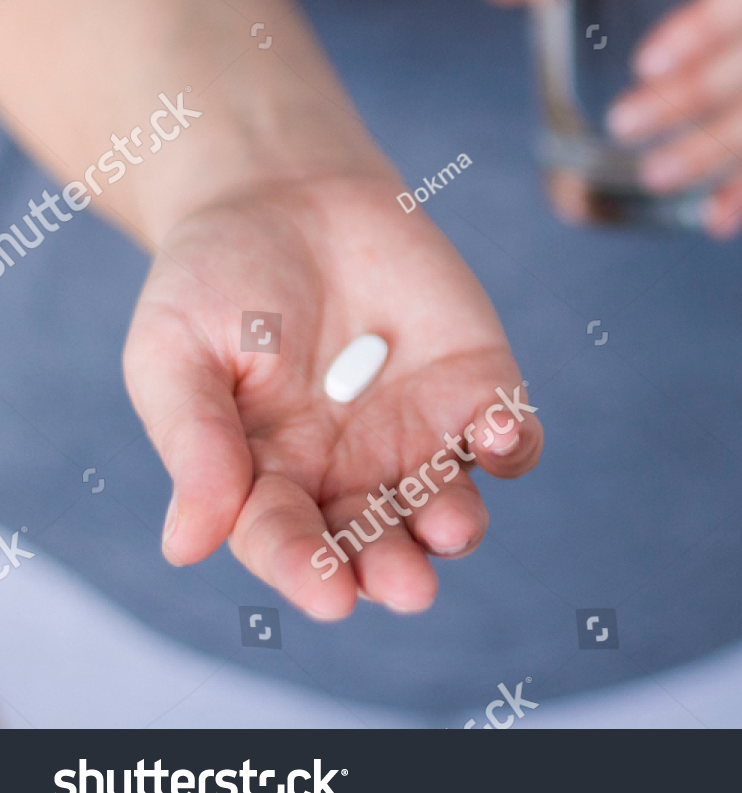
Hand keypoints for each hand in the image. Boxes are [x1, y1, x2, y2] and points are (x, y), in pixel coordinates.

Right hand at [123, 172, 541, 620]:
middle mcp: (352, 475)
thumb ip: (195, 441)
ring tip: (453, 524)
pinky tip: (503, 432)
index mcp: (272, 481)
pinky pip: (507, 436)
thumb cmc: (214, 279)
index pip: (291, 543)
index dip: (307, 571)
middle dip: (394, 568)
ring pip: (449, 503)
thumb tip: (186, 546)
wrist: (287, 195)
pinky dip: (514, 445)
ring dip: (457, 523)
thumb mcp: (176, 351)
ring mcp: (419, 434)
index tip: (330, 596)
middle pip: (378, 542)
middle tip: (409, 586)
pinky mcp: (475, 387)